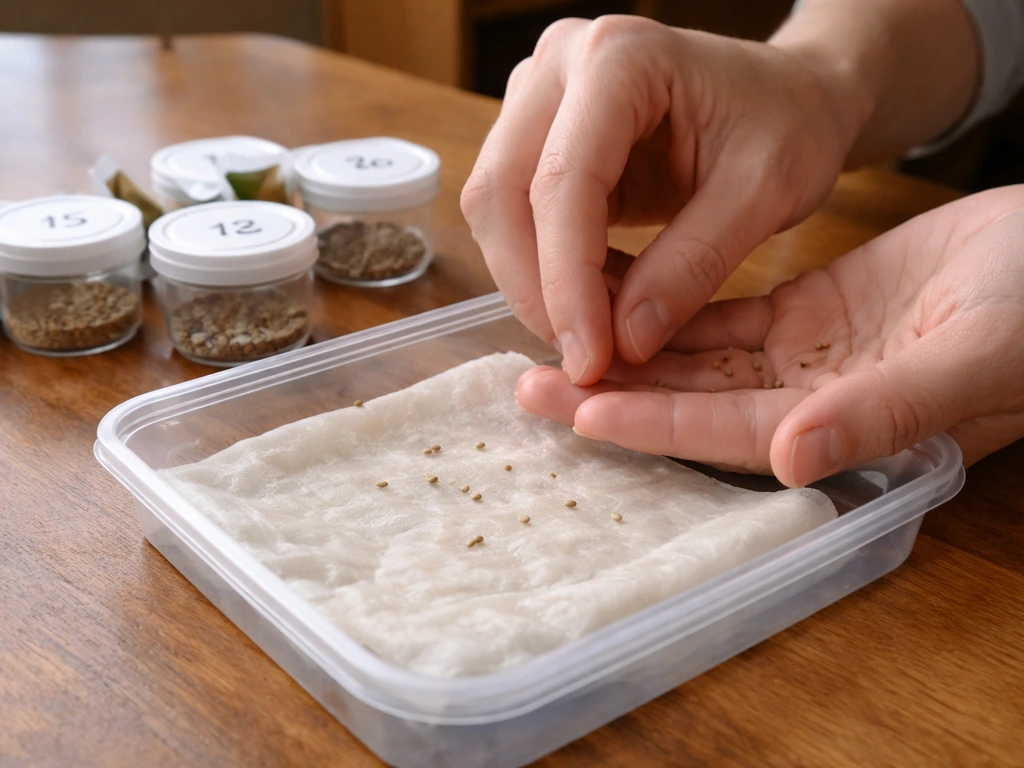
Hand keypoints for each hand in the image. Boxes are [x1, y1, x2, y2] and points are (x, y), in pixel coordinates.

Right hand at [461, 15, 863, 385]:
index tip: (590, 359)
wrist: (791, 96)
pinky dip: (544, 271)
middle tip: (583, 361)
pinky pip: (514, 216)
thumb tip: (625, 343)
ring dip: (533, 284)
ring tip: (594, 336)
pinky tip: (591, 305)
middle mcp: (560, 64)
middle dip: (535, 289)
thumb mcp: (766, 193)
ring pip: (493, 208)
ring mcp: (538, 98)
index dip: (566, 281)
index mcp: (620, 57)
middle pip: (501, 192)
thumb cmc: (791, 123)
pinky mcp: (538, 137)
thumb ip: (694, 264)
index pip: (562, 181)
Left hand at [516, 187, 1023, 485]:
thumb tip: (795, 455)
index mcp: (847, 425)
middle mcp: (811, 401)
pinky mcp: (807, 312)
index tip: (582, 410)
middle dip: (613, 393)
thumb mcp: (978, 354)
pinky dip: (670, 304)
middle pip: (693, 402)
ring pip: (698, 357)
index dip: (656, 423)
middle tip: (530, 384)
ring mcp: (804, 357)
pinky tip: (616, 293)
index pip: (730, 431)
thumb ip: (889, 408)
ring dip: (628, 350)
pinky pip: (722, 312)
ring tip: (553, 341)